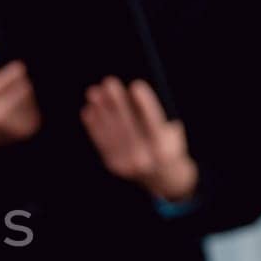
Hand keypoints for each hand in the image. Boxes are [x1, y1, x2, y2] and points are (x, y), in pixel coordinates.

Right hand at [0, 38, 41, 156]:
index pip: (17, 73)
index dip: (14, 71)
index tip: (13, 71)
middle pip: (26, 86)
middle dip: (19, 84)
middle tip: (7, 90)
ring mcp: (12, 126)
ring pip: (32, 98)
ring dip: (24, 96)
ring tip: (10, 101)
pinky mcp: (26, 131)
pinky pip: (37, 110)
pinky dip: (29, 108)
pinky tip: (15, 112)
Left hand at [80, 77, 197, 201]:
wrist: (163, 178)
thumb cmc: (168, 146)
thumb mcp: (171, 132)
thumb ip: (155, 116)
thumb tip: (131, 93)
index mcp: (163, 148)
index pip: (153, 122)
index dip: (145, 103)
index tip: (136, 85)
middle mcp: (144, 158)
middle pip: (128, 125)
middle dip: (117, 102)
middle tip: (109, 83)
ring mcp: (126, 163)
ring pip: (111, 131)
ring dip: (100, 110)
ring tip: (94, 92)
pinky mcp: (113, 165)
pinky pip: (101, 142)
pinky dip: (93, 125)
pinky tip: (89, 110)